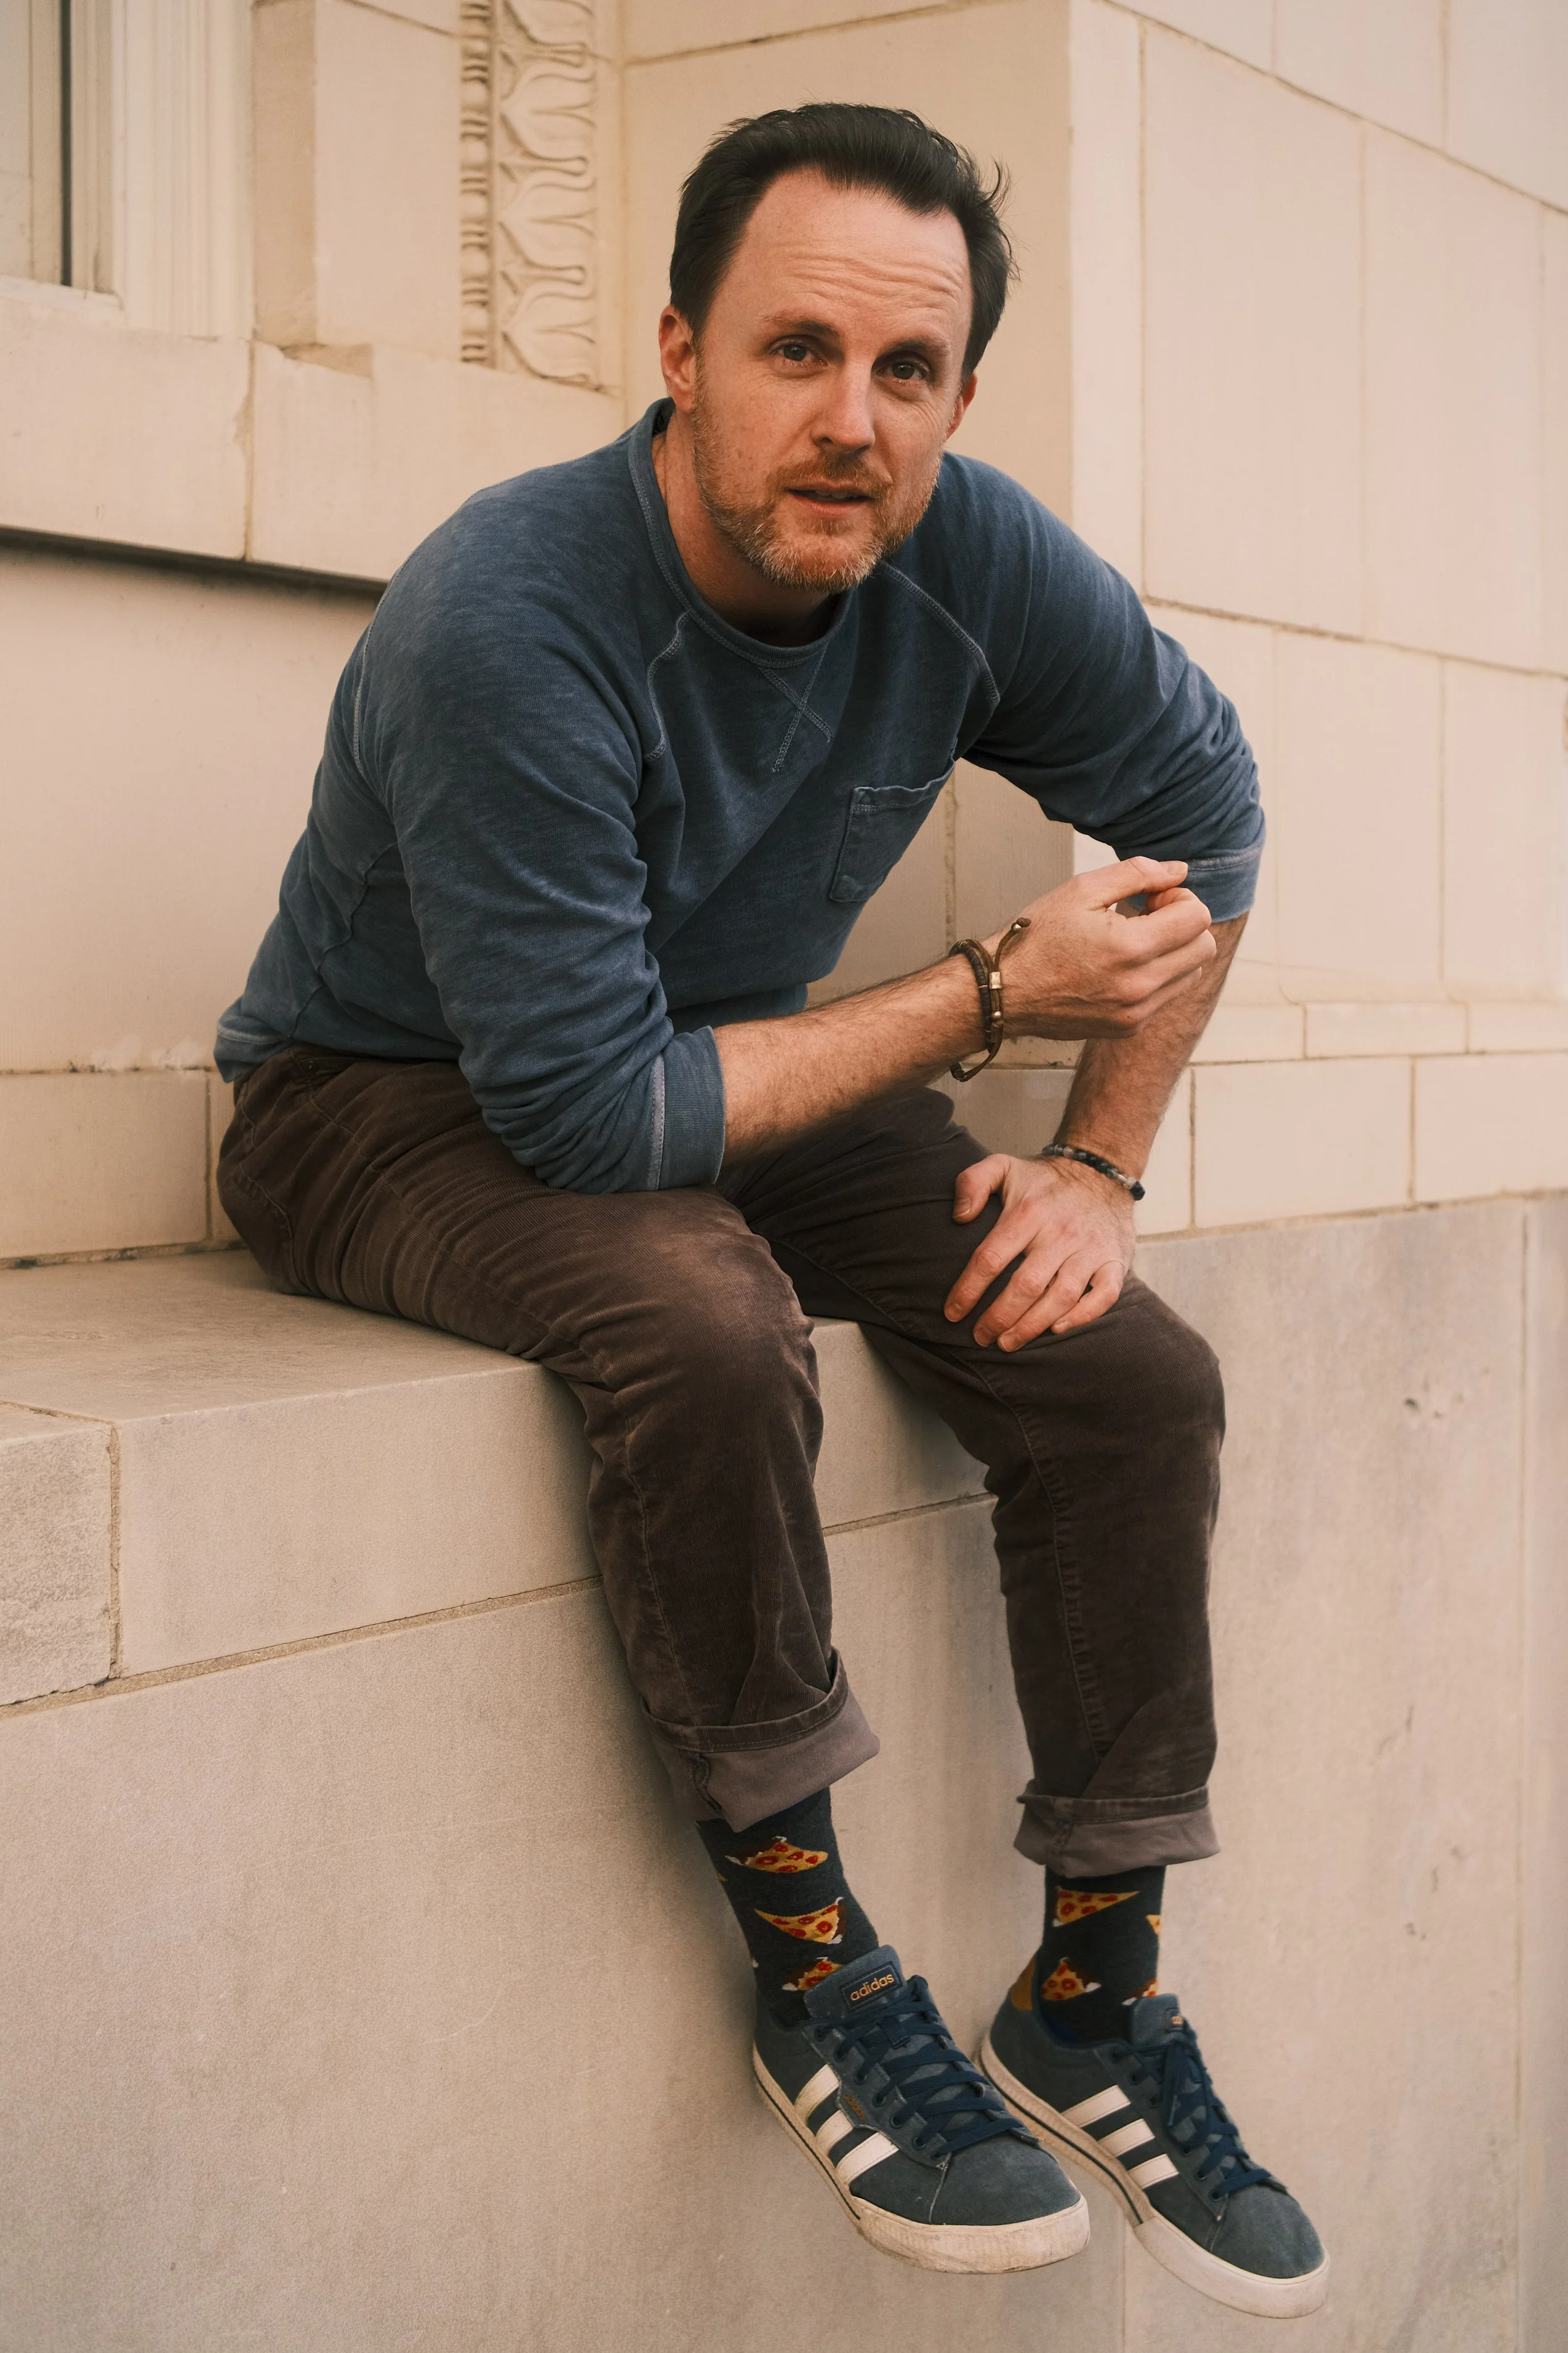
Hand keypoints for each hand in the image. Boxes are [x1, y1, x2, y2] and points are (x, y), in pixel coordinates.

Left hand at [944, 1153, 1134, 1346]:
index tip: (952, 1313)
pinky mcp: (1115, 1261)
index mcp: (1029, 1212)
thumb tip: (959, 1216)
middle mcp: (1061, 1232)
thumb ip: (972, 1182)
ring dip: (1032, 1325)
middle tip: (980, 1337)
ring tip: (1007, 1343)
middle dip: (999, 1318)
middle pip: (1026, 1285)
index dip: (968, 1290)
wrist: (1101, 1172)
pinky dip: (1082, 1316)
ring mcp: (1091, 1249)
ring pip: (1061, 1296)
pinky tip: (1056, 1329)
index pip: (991, 1257)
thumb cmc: (1044, 1181)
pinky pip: (1103, 1296)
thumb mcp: (1003, 1167)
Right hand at [996, 859, 1215, 1038]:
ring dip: (1174, 951)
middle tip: (1148, 916)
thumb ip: (1137, 874)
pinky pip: (1167, 996)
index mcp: (1130, 948)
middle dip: (1184, 924)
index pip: (1198, 918)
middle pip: (1204, 948)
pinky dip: (1156, 976)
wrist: (1002, 992)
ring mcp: (1137, 1012)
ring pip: (1191, 974)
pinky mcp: (1129, 1028)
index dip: (1180, 898)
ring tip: (1134, 941)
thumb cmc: (1036, 937)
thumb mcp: (1081, 890)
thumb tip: (1179, 871)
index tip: (1151, 898)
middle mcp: (1140, 986)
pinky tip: (1121, 965)